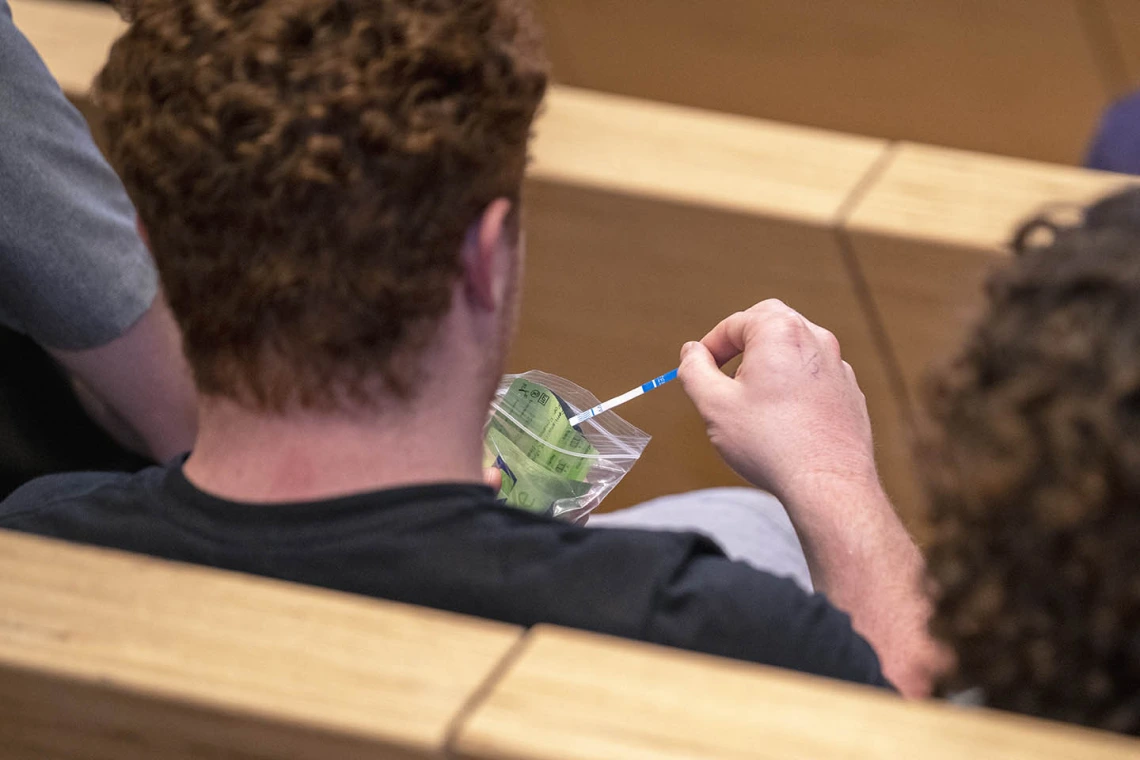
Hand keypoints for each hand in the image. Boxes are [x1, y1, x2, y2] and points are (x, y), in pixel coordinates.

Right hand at [679, 300, 879, 505]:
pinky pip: (813, 377)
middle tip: (725, 376)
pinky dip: (794, 386)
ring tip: (753, 403)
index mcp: (780, 330)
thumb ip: (694, 370)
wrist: (828, 483)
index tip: (700, 370)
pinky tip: (783, 420)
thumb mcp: (714, 405)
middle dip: (742, 344)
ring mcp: (837, 365)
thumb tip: (692, 352)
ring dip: (769, 365)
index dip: (710, 346)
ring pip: (794, 349)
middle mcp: (815, 339)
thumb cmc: (771, 443)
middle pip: (769, 323)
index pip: (734, 323)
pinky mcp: (849, 392)